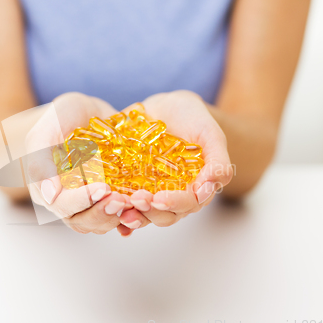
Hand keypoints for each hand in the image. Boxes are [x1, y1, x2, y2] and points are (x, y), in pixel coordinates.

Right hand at [24, 92, 137, 233]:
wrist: (85, 113)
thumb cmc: (60, 118)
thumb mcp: (46, 130)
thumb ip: (42, 160)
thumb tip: (48, 195)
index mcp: (48, 190)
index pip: (63, 205)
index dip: (82, 200)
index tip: (102, 187)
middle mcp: (69, 202)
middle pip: (84, 220)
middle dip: (104, 212)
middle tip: (122, 200)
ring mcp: (92, 203)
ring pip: (103, 222)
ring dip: (120, 216)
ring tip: (135, 202)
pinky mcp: (112, 198)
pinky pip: (122, 214)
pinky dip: (133, 214)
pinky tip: (144, 206)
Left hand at [119, 90, 233, 229]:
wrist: (167, 107)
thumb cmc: (194, 119)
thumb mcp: (210, 134)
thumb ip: (217, 160)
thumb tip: (210, 187)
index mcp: (195, 189)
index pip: (187, 204)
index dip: (174, 203)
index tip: (160, 198)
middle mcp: (172, 195)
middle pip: (163, 215)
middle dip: (149, 211)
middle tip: (137, 199)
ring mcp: (149, 192)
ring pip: (141, 213)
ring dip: (130, 214)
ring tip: (118, 206)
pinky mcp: (128, 184)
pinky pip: (121, 201)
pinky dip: (114, 210)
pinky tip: (105, 208)